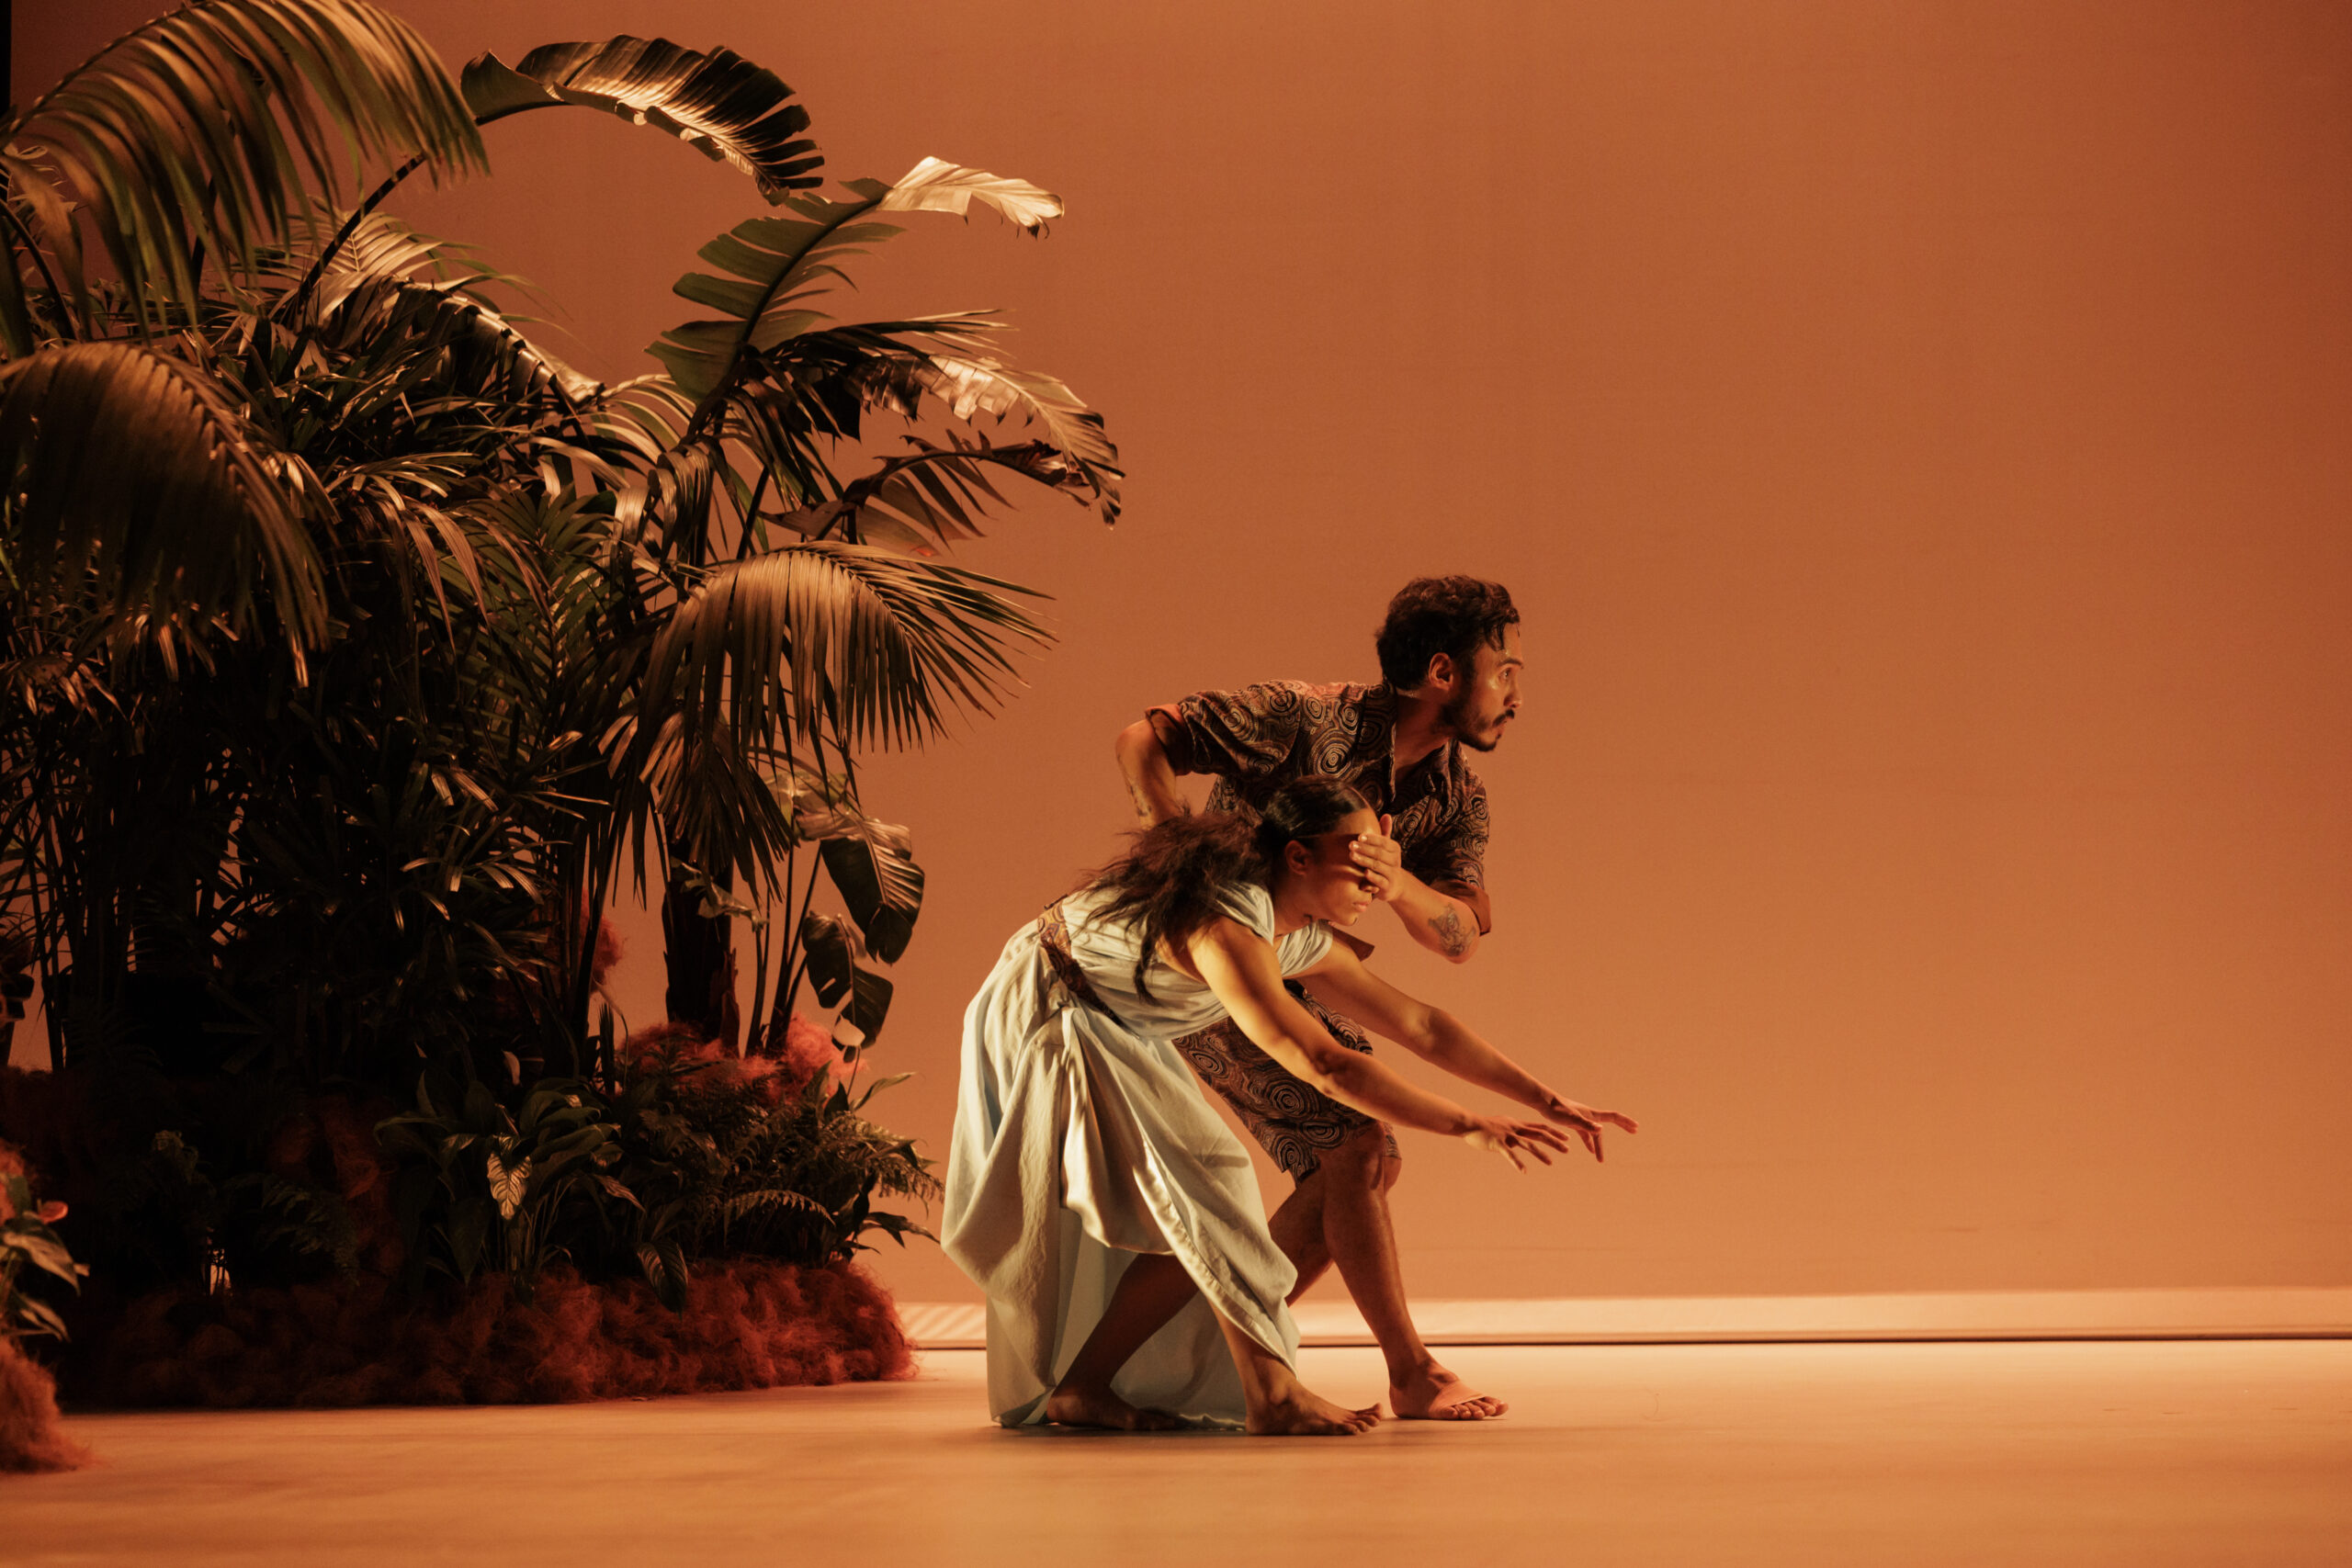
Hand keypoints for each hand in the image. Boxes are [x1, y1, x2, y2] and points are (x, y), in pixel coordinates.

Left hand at [1347, 814, 1403, 901]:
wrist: (1395, 885)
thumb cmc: (1385, 862)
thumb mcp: (1386, 848)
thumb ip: (1384, 832)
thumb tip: (1387, 815)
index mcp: (1394, 849)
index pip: (1384, 842)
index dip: (1372, 839)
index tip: (1359, 836)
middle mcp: (1395, 861)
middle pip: (1379, 853)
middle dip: (1365, 849)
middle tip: (1350, 845)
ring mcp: (1392, 874)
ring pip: (1378, 866)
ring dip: (1364, 861)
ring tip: (1352, 855)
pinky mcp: (1388, 887)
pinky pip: (1380, 881)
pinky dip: (1373, 877)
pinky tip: (1364, 873)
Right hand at [1460, 1115, 1576, 1170]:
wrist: (1470, 1124)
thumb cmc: (1484, 1126)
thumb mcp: (1502, 1125)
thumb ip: (1512, 1130)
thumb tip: (1518, 1135)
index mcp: (1518, 1124)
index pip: (1540, 1127)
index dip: (1554, 1132)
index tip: (1567, 1138)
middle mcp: (1516, 1128)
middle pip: (1539, 1134)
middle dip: (1555, 1142)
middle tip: (1568, 1149)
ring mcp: (1508, 1135)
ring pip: (1528, 1144)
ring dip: (1541, 1154)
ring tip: (1551, 1163)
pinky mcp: (1498, 1143)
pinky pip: (1510, 1154)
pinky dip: (1518, 1163)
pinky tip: (1524, 1171)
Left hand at [1541, 1097, 1638, 1162]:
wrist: (1544, 1104)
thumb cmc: (1556, 1110)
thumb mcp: (1571, 1119)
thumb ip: (1586, 1124)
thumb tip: (1601, 1130)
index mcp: (1592, 1115)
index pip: (1613, 1117)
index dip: (1625, 1122)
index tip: (1636, 1127)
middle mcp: (1589, 1116)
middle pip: (1610, 1122)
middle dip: (1623, 1126)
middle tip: (1634, 1131)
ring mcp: (1582, 1120)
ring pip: (1596, 1133)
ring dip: (1600, 1145)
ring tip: (1601, 1160)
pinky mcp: (1574, 1123)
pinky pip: (1585, 1135)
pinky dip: (1589, 1143)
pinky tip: (1589, 1152)